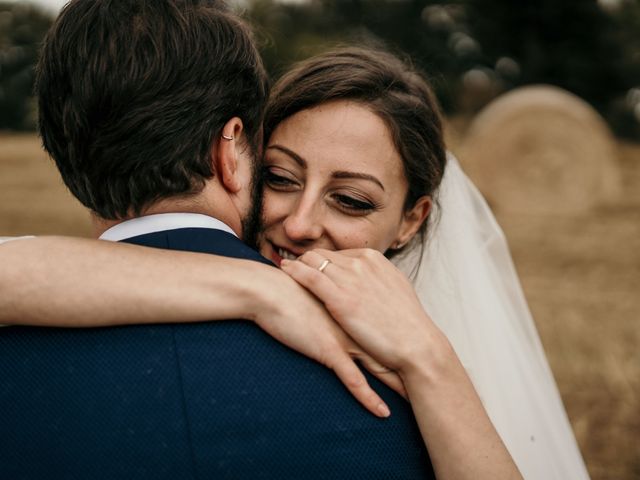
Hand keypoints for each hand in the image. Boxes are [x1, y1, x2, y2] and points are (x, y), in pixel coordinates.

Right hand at [253, 268, 406, 417]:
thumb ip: (332, 300)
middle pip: (388, 346)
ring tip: (417, 399)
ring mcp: (344, 338)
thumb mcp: (316, 294)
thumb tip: (339, 304)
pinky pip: (353, 380)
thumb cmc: (288, 290)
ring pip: (378, 366)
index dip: (403, 339)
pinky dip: (369, 398)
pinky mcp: (329, 350)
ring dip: (397, 384)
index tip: (421, 351)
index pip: (384, 326)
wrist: (268, 290)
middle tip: (431, 378)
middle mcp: (354, 323)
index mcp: (354, 307)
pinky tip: (383, 413)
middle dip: (409, 364)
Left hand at [280, 248, 441, 376]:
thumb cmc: (405, 323)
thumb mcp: (393, 288)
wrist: (415, 343)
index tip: (312, 269)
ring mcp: (350, 278)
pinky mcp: (339, 298)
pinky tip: (284, 271)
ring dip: (297, 264)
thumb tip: (365, 280)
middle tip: (292, 267)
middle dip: (307, 261)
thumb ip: (376, 279)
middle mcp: (360, 263)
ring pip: (312, 261)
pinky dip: (294, 271)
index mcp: (374, 259)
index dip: (323, 262)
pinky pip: (309, 276)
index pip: (339, 254)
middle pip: (323, 254)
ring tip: (285, 269)